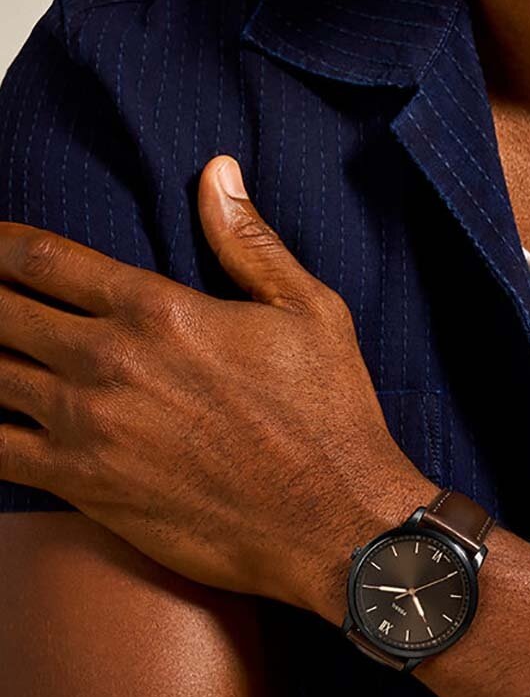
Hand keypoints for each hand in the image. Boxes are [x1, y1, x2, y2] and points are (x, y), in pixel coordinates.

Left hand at [0, 157, 431, 614]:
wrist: (330, 524)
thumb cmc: (328, 416)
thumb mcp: (309, 311)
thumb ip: (248, 240)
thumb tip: (216, 171)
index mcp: (157, 309)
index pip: (44, 259)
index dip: (1, 245)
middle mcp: (109, 361)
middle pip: (0, 311)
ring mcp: (88, 427)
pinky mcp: (83, 487)